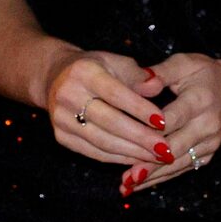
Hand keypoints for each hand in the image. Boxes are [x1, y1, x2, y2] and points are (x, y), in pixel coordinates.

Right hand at [41, 47, 167, 167]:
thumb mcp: (117, 63)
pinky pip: (93, 152)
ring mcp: (61, 118)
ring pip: (102, 141)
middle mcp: (68, 95)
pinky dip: (118, 158)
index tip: (163, 122)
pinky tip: (138, 158)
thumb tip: (158, 86)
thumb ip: (139, 76)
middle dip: (140, 137)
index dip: (140, 109)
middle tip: (165, 149)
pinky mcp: (61, 136)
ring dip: (133, 152)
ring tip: (157, 157)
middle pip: (109, 121)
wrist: (55, 77)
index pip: (115, 94)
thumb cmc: (96, 69)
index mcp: (84, 72)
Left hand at [128, 52, 220, 193]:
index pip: (172, 119)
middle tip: (124, 176)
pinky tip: (140, 184)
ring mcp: (209, 143)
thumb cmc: (207, 75)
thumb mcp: (186, 64)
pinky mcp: (208, 154)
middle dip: (148, 163)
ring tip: (127, 186)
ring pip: (178, 163)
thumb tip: (140, 78)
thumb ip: (161, 72)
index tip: (126, 139)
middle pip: (174, 147)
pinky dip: (162, 177)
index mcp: (199, 101)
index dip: (150, 130)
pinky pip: (183, 168)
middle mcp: (207, 125)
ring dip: (152, 176)